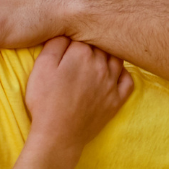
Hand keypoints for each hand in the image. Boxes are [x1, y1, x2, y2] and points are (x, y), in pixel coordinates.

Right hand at [23, 38, 133, 166]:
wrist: (59, 134)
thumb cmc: (45, 100)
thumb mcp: (41, 68)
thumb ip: (54, 45)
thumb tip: (65, 33)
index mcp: (80, 53)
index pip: (81, 34)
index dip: (72, 37)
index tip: (66, 44)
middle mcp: (101, 64)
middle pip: (100, 44)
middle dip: (91, 44)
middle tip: (79, 51)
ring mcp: (112, 82)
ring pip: (116, 58)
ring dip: (107, 55)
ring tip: (96, 58)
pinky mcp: (117, 99)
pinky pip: (128, 79)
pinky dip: (123, 73)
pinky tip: (112, 74)